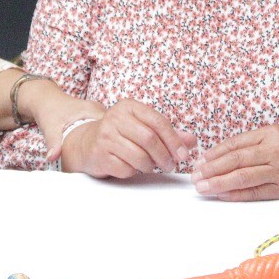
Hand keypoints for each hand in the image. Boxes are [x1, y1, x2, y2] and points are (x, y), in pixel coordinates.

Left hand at [11, 77, 104, 159]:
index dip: (112, 142)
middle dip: (111, 144)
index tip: (108, 156)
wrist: (44, 99)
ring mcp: (98, 113)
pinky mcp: (95, 117)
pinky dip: (102, 139)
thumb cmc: (48, 110)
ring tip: (104, 157)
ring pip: (110, 130)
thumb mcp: (49, 126)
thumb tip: (52, 157)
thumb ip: (53, 142)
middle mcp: (98, 110)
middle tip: (106, 160)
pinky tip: (98, 150)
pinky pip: (104, 129)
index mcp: (92, 109)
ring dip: (107, 142)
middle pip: (114, 129)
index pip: (113, 126)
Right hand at [59, 98, 194, 177]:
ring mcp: (105, 136)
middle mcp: (115, 118)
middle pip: (149, 139)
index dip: (174, 140)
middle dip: (165, 156)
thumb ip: (168, 133)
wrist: (87, 143)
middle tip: (171, 165)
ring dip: (150, 166)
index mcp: (129, 107)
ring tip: (150, 166)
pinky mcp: (99, 155)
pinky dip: (134, 171)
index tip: (184, 155)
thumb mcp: (142, 127)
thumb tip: (191, 141)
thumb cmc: (121, 134)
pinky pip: (126, 169)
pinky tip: (132, 166)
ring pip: (139, 157)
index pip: (158, 121)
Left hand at [191, 125, 278, 200]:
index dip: (214, 153)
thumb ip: (253, 143)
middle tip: (194, 176)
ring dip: (219, 183)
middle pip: (235, 160)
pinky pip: (257, 192)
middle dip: (211, 169)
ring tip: (203, 187)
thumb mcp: (278, 134)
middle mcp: (275, 151)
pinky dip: (237, 194)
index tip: (199, 161)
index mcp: (270, 133)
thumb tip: (222, 155)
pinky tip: (223, 195)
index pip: (234, 144)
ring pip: (243, 177)